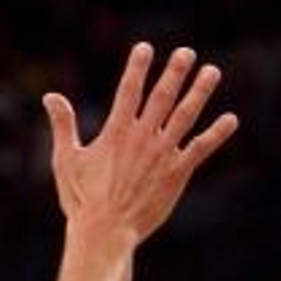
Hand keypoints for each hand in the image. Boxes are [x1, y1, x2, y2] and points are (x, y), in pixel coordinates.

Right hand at [43, 42, 237, 244]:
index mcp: (115, 133)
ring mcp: (162, 154)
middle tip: (186, 52)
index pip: (128, 90)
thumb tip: (50, 97)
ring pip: (186, 115)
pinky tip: (230, 119)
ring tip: (212, 72)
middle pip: (162, 96)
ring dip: (200, 92)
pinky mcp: (177, 172)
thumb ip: (63, 125)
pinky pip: (202, 148)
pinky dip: (217, 133)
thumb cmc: (81, 199)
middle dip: (175, 72)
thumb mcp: (65, 159)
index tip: (144, 48)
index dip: (137, 67)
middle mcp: (142, 138)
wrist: (104, 232)